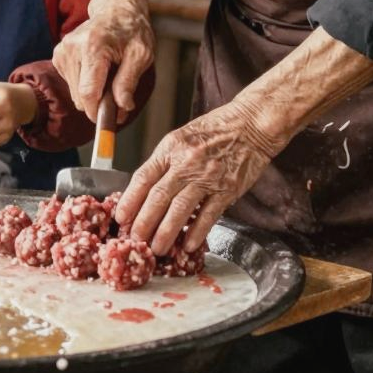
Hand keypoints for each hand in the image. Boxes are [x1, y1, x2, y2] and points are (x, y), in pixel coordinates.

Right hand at [53, 0, 154, 121]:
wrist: (117, 9)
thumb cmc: (132, 31)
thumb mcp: (141, 54)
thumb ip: (129, 82)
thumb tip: (122, 107)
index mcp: (93, 46)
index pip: (88, 93)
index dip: (98, 113)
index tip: (108, 125)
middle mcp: (72, 48)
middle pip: (81, 97)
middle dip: (100, 103)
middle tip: (119, 94)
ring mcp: (62, 51)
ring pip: (75, 94)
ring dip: (93, 94)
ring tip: (109, 75)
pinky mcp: (58, 55)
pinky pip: (72, 85)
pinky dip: (85, 84)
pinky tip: (98, 70)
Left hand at [115, 100, 276, 254]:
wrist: (251, 124)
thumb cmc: (215, 130)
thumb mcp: (182, 137)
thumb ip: (165, 162)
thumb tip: (146, 191)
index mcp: (171, 148)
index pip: (144, 177)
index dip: (130, 199)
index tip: (121, 217)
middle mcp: (186, 162)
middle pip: (158, 197)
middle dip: (143, 222)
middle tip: (135, 240)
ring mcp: (207, 176)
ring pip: (180, 209)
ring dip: (166, 232)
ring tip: (157, 249)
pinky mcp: (227, 189)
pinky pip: (209, 214)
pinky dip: (197, 232)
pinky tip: (187, 244)